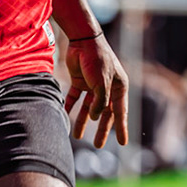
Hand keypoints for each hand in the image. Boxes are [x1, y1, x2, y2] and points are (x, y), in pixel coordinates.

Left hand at [64, 32, 129, 147]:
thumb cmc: (98, 60)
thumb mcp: (102, 83)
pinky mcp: (79, 81)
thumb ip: (100, 102)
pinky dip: (69, 107)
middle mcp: (107, 87)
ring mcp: (92, 85)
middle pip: (104, 113)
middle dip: (100, 129)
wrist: (83, 40)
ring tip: (76, 136)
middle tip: (98, 145)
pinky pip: (74, 98)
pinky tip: (64, 117)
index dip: (121, 128)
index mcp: (119, 87)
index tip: (122, 143)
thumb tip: (94, 117)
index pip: (120, 112)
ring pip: (88, 108)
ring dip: (82, 121)